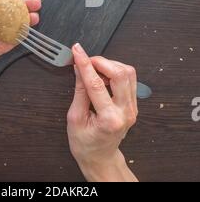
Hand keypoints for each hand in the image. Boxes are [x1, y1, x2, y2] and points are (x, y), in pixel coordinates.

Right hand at [67, 43, 137, 181]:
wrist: (100, 158)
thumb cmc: (85, 144)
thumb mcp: (74, 118)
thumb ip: (79, 91)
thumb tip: (79, 68)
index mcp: (109, 119)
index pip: (96, 83)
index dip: (85, 63)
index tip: (77, 51)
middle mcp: (125, 112)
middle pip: (120, 74)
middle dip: (101, 61)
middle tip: (86, 60)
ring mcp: (132, 108)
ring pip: (128, 73)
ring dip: (110, 65)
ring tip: (94, 69)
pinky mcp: (134, 104)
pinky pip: (129, 79)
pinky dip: (115, 71)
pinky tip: (103, 76)